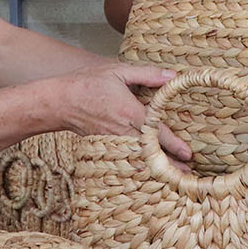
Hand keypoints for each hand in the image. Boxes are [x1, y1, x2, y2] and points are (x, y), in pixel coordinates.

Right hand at [59, 64, 191, 163]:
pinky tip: (150, 172)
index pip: (157, 132)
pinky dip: (140, 167)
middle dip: (169, 164)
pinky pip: (127, 159)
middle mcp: (123, 131)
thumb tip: (172, 76)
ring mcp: (114, 141)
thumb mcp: (118, 71)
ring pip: (140, 159)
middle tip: (188, 174)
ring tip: (174, 177)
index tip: (188, 154)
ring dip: (156, 168)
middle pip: (151, 152)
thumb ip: (147, 74)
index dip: (173, 144)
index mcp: (130, 112)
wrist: (59, 102)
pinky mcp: (107, 146)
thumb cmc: (88, 83)